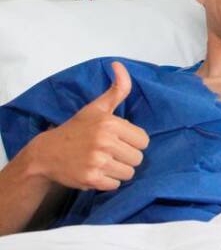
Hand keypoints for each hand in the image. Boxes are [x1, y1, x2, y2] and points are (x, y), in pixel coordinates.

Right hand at [28, 61, 148, 190]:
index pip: (144, 140)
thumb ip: (117, 89)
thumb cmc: (77, 129)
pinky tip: (96, 172)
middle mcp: (105, 142)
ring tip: (104, 162)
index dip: (133, 141)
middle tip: (111, 152)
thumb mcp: (97, 107)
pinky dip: (108, 182)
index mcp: (110, 123)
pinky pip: (115, 185)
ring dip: (118, 170)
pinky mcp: (91, 179)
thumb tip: (119, 64)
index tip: (119, 140)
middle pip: (138, 158)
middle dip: (127, 157)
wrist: (47, 153)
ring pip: (129, 173)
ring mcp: (97, 162)